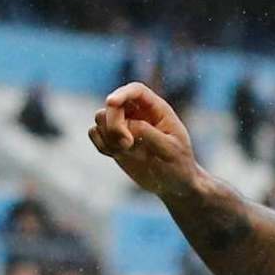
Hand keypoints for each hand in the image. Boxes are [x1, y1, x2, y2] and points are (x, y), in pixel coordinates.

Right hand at [88, 82, 198, 199]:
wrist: (174, 183)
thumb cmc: (179, 164)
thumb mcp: (170, 149)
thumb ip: (148, 133)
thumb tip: (126, 125)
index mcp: (157, 109)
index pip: (136, 91)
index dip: (122, 93)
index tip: (111, 102)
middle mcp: (138, 113)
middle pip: (112, 104)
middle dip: (113, 123)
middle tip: (127, 144)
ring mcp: (124, 125)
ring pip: (100, 117)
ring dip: (108, 135)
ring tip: (126, 151)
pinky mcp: (114, 140)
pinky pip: (95, 133)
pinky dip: (101, 144)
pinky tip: (116, 155)